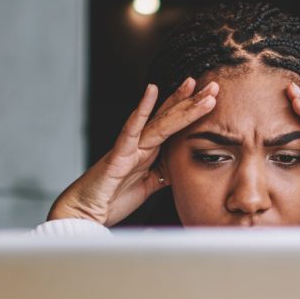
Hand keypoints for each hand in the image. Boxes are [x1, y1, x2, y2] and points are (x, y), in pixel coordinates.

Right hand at [48, 77, 218, 224]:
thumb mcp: (148, 186)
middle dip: (192, 101)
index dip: (191, 111)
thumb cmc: (112, 199)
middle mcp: (140, 144)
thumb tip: (181, 168)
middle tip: (214, 84)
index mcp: (148, 151)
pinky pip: (131, 130)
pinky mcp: (118, 155)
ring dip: (178, 103)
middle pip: (169, 117)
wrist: (85, 213)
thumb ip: (163, 174)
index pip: (173, 126)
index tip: (211, 97)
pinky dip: (140, 110)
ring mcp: (129, 147)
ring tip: (194, 85)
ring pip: (158, 121)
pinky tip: (151, 91)